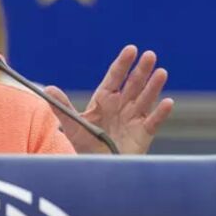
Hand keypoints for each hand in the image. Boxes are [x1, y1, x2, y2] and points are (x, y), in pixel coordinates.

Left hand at [44, 45, 173, 153]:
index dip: (123, 63)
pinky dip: (161, 112)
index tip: (131, 49)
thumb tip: (48, 89)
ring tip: (161, 72)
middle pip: (133, 84)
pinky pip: (153, 121)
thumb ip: (62, 107)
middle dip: (141, 70)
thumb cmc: (85, 144)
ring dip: (154, 86)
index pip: (115, 77)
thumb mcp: (72, 125)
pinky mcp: (143, 133)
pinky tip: (167, 102)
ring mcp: (134, 118)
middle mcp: (121, 105)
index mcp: (104, 99)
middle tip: (149, 54)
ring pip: (146, 99)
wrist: (98, 166)